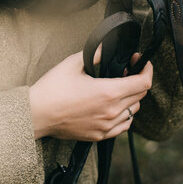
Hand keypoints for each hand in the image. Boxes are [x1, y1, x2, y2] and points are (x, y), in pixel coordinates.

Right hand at [29, 50, 153, 141]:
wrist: (36, 114)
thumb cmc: (52, 89)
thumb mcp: (73, 63)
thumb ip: (95, 54)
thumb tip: (106, 48)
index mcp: (108, 92)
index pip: (143, 83)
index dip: (146, 69)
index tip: (140, 61)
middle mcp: (111, 111)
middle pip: (140, 96)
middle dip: (137, 80)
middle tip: (125, 71)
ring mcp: (106, 126)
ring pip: (133, 111)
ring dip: (131, 98)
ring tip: (118, 88)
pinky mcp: (99, 135)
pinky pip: (123, 126)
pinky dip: (125, 115)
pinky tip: (114, 106)